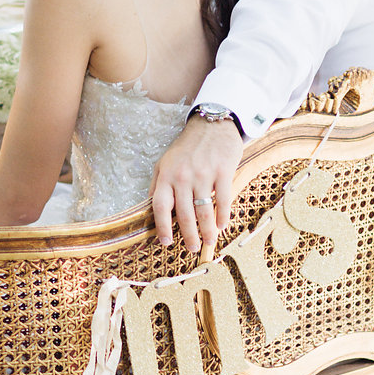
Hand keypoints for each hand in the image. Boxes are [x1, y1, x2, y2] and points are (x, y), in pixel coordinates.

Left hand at [149, 116, 242, 252]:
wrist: (211, 125)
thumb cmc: (187, 147)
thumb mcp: (165, 162)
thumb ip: (158, 184)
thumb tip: (150, 209)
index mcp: (166, 175)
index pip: (159, 206)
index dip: (162, 226)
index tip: (166, 242)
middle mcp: (182, 176)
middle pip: (183, 214)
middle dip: (188, 235)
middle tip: (191, 249)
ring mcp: (203, 174)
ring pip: (203, 211)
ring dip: (206, 231)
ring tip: (208, 242)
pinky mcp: (223, 171)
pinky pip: (223, 200)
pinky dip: (223, 216)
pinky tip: (222, 226)